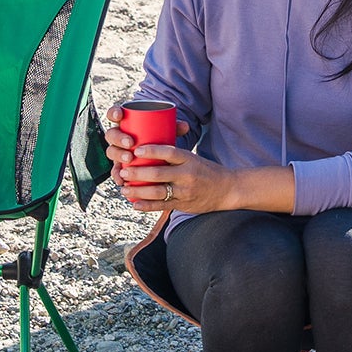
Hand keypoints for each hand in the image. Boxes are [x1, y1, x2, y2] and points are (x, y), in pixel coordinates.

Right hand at [104, 103, 189, 173]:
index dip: (114, 113)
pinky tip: (122, 179)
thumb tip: (186, 126)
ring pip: (112, 151)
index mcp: (126, 123)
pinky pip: (115, 171)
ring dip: (118, 155)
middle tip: (130, 143)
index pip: (114, 114)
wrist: (157, 157)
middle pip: (112, 134)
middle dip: (118, 138)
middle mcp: (119, 137)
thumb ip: (173, 127)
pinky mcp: (120, 166)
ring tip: (129, 158)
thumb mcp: (165, 132)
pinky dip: (117, 175)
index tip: (121, 115)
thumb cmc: (158, 139)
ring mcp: (118, 152)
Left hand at [111, 141, 238, 213]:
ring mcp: (185, 191)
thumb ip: (174, 155)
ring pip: (158, 192)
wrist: (227, 189)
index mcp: (189, 159)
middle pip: (158, 173)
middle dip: (138, 173)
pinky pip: (162, 206)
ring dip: (138, 191)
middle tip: (124, 172)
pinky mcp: (183, 204)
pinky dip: (147, 206)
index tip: (136, 150)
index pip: (169, 152)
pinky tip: (135, 204)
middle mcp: (187, 175)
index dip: (152, 151)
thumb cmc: (206, 170)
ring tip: (125, 188)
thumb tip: (148, 146)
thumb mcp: (193, 158)